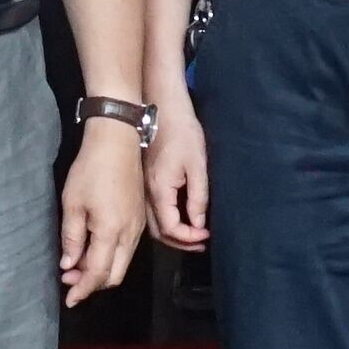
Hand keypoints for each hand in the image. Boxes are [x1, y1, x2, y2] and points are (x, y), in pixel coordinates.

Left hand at [52, 122, 148, 307]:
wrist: (118, 142)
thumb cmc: (90, 170)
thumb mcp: (73, 204)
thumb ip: (72, 238)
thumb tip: (69, 265)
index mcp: (111, 231)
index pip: (97, 273)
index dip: (82, 290)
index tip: (68, 300)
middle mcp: (130, 234)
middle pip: (114, 275)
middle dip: (92, 285)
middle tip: (70, 282)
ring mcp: (138, 227)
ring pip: (122, 264)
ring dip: (102, 272)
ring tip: (77, 267)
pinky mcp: (140, 219)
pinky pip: (127, 250)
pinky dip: (111, 258)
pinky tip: (93, 250)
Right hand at [142, 93, 213, 253]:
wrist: (161, 106)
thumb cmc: (182, 132)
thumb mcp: (197, 165)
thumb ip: (198, 198)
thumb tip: (198, 225)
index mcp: (158, 190)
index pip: (171, 228)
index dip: (189, 238)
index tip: (207, 236)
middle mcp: (145, 194)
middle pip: (158, 232)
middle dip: (180, 242)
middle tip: (201, 242)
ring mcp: (141, 188)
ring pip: (152, 223)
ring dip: (172, 233)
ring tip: (193, 234)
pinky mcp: (143, 181)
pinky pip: (151, 211)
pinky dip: (165, 221)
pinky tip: (180, 217)